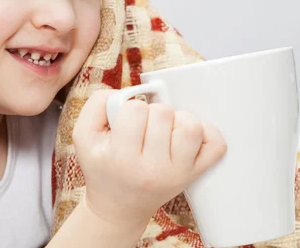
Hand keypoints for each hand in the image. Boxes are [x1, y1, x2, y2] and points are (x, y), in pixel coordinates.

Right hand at [72, 90, 226, 226]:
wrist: (118, 207)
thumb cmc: (102, 166)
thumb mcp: (84, 135)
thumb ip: (98, 103)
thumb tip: (128, 91)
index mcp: (121, 158)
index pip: (135, 110)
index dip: (130, 109)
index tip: (125, 124)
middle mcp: (152, 169)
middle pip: (163, 113)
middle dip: (151, 113)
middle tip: (143, 129)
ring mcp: (177, 173)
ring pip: (191, 127)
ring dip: (178, 120)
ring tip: (165, 130)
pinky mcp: (193, 175)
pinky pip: (215, 146)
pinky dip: (208, 133)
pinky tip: (186, 136)